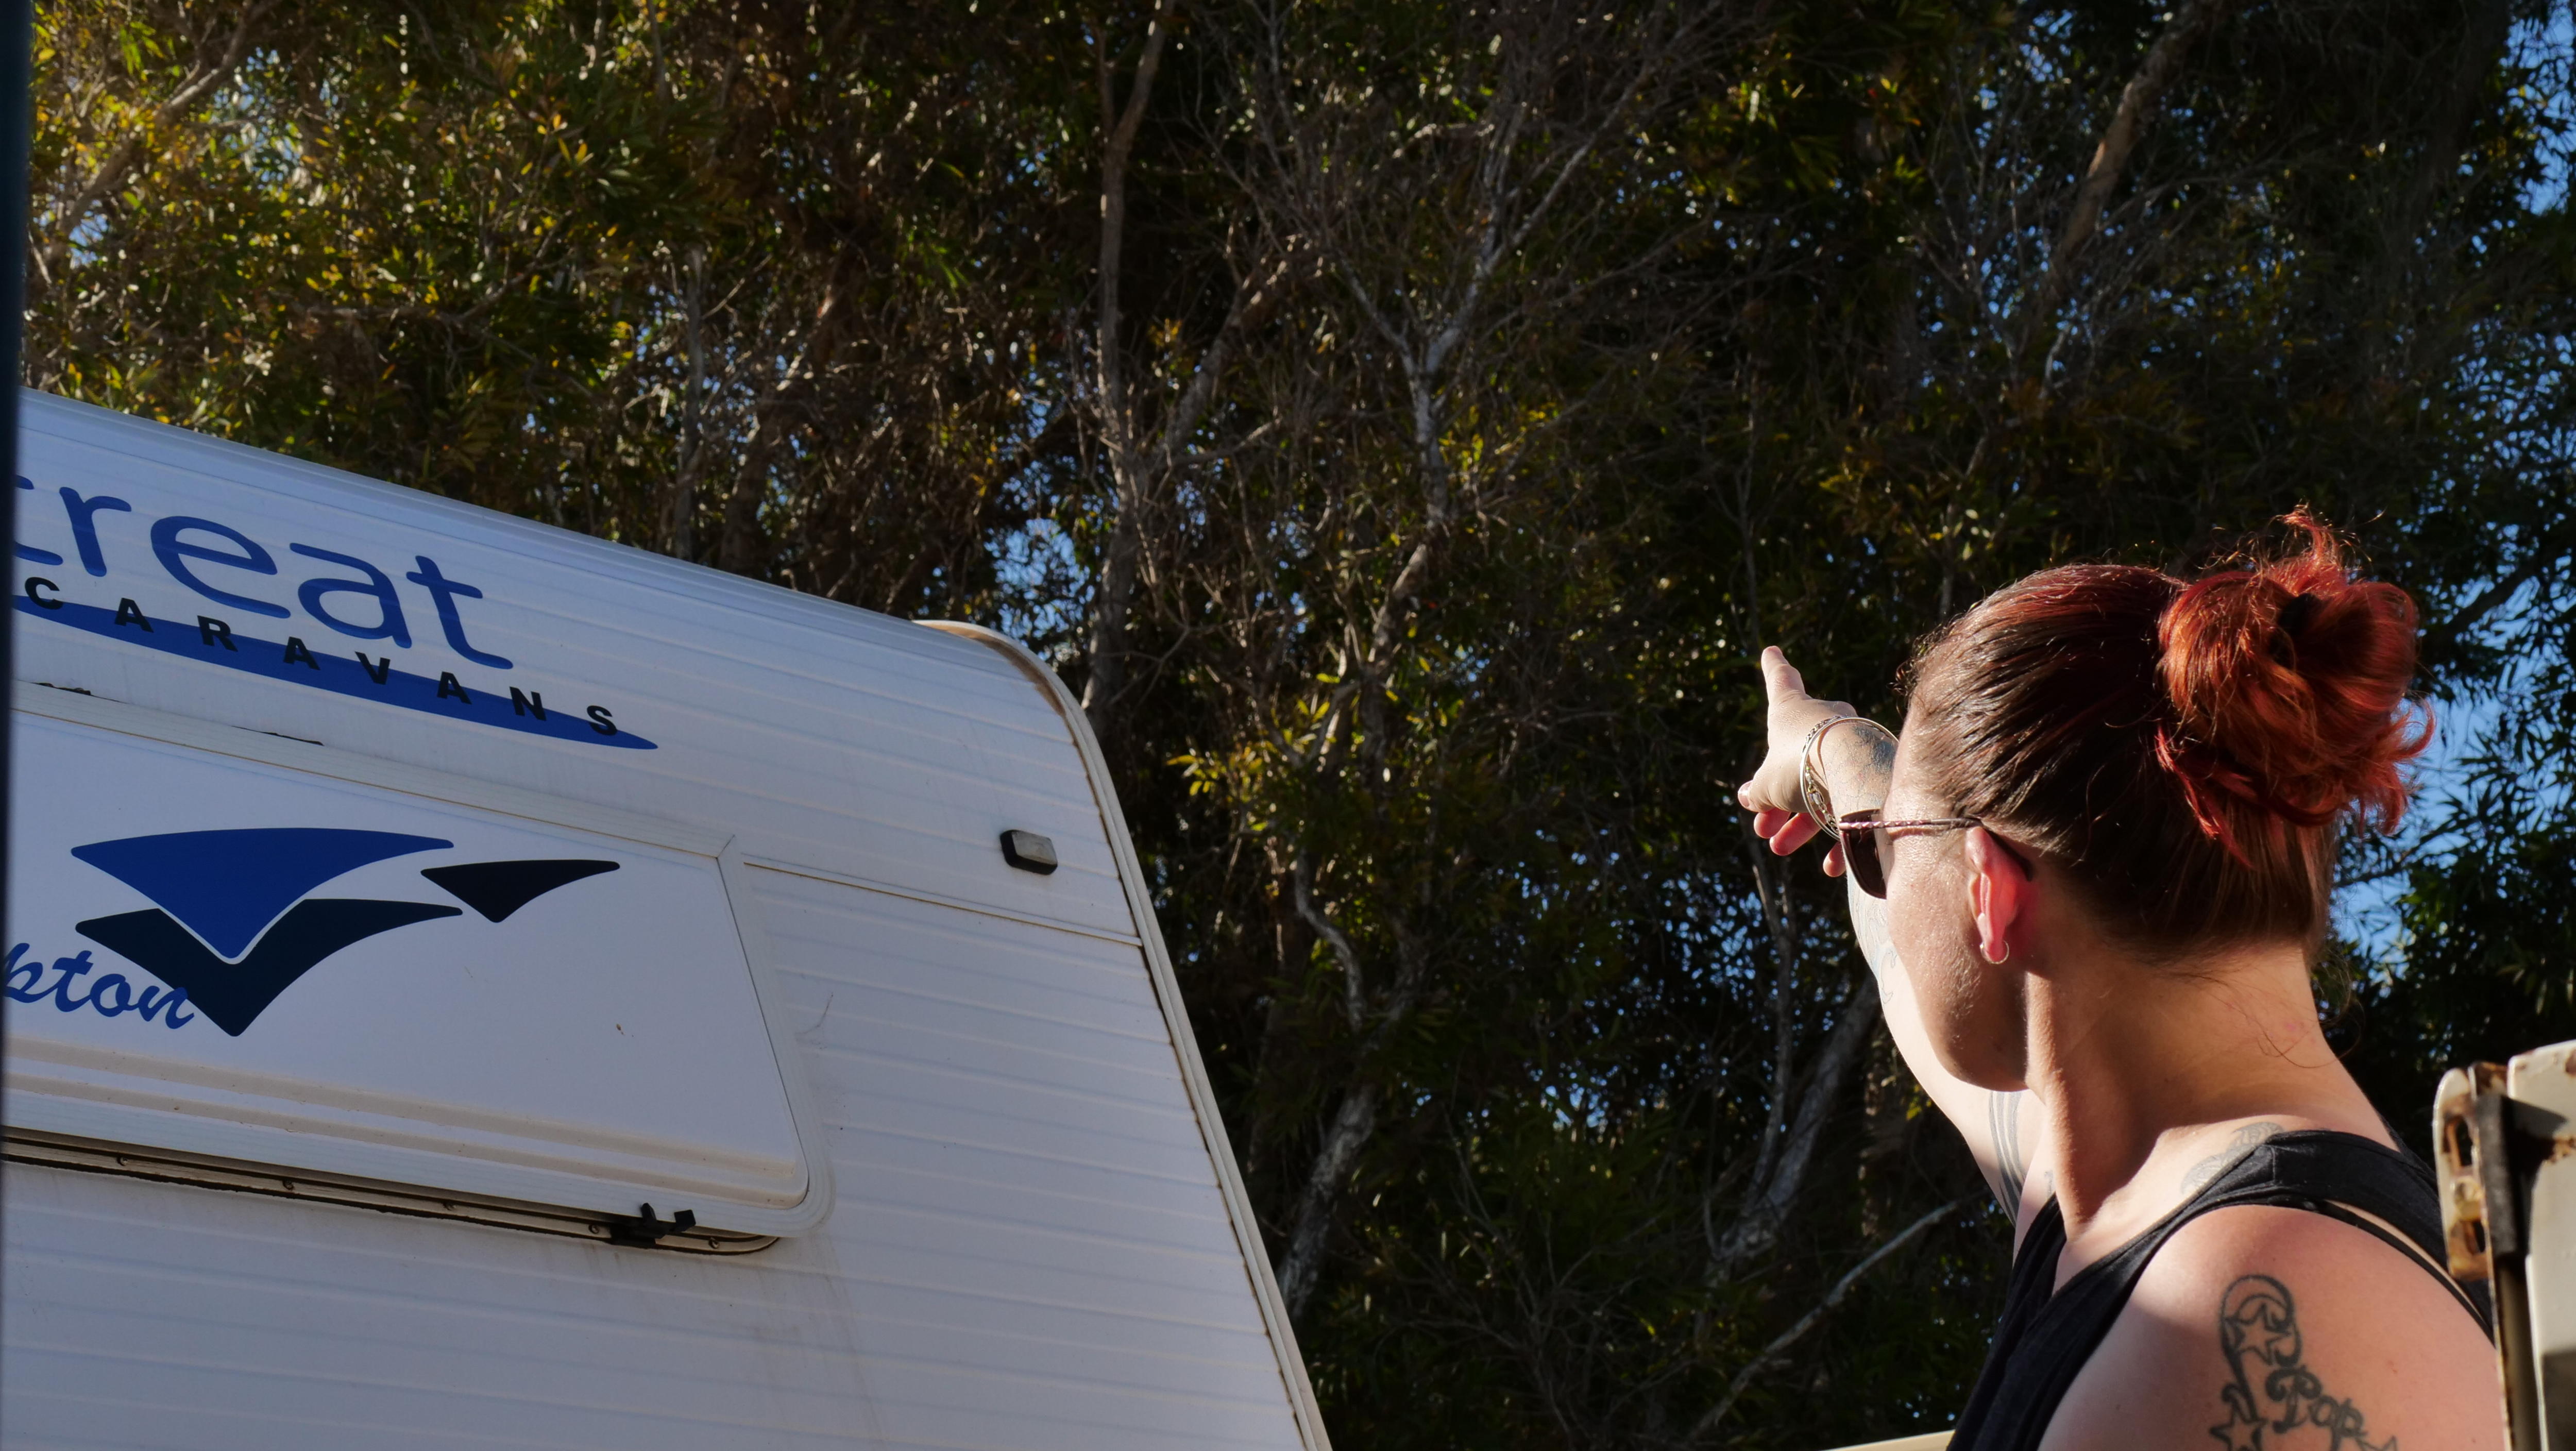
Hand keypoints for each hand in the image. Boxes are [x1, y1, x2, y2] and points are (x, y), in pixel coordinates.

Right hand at [1737, 646, 1853, 873]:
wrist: (1853, 772)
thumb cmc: (1800, 765)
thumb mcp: (1768, 783)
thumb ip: (1757, 791)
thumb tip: (1747, 797)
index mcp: (1792, 711)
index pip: (1779, 680)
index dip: (1772, 668)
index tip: (1771, 650)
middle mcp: (1825, 721)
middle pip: (1797, 757)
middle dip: (1778, 798)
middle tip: (1763, 828)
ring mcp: (1851, 745)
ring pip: (1823, 785)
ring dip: (1801, 822)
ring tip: (1782, 849)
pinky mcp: (1876, 770)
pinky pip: (1853, 803)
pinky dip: (1841, 834)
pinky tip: (1832, 866)